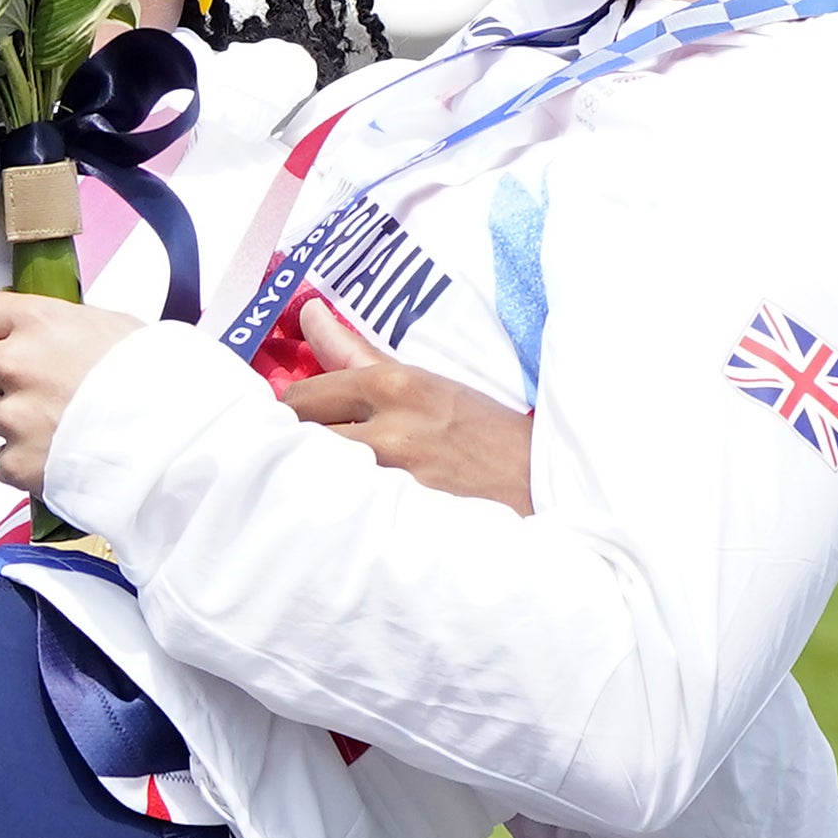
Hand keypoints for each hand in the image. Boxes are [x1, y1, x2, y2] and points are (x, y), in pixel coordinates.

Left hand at [0, 291, 144, 492]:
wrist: (176, 439)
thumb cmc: (156, 376)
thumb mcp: (110, 327)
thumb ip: (60, 328)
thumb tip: (40, 334)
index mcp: (38, 322)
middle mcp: (16, 365)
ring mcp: (14, 417)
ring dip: (1, 420)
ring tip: (41, 424)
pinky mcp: (20, 463)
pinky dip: (19, 462)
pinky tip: (49, 456)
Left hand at [277, 300, 534, 513]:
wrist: (542, 488)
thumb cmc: (482, 432)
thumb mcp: (424, 382)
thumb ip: (356, 352)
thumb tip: (307, 315)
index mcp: (393, 384)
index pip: (301, 396)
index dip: (294, 413)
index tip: (301, 424)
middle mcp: (389, 430)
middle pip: (298, 438)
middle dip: (296, 447)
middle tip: (309, 456)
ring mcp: (394, 480)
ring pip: (315, 477)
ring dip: (315, 480)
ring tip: (328, 485)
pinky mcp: (402, 522)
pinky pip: (343, 512)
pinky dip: (338, 511)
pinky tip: (351, 514)